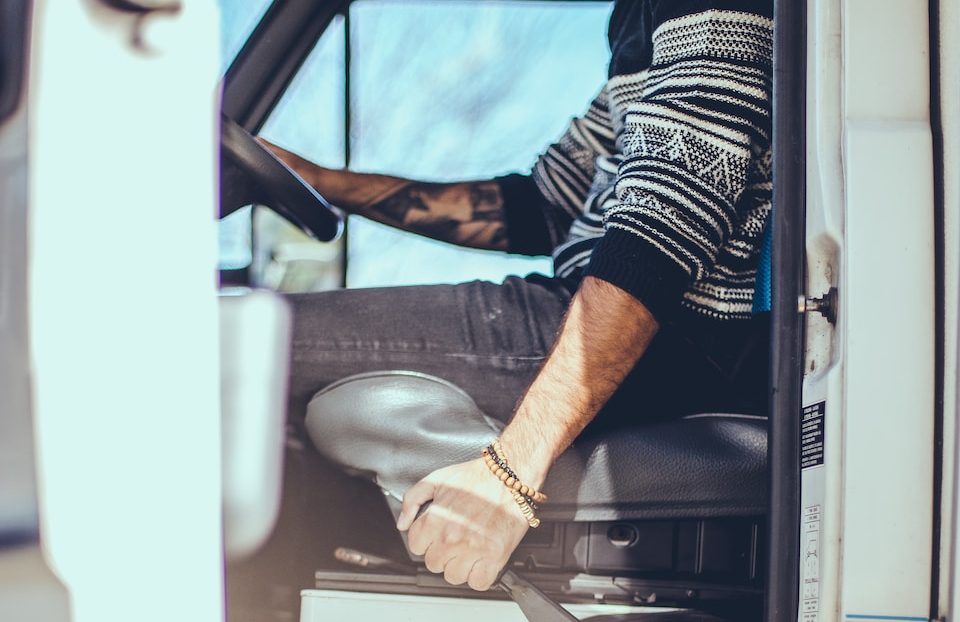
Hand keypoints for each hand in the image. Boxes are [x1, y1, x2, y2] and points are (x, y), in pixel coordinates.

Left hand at [396, 458, 528, 590]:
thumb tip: (403, 523)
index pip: (416, 546)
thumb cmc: (478, 476)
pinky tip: (481, 560)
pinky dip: (479, 575)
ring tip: (469, 549)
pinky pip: (478, 582)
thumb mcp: (438, 479)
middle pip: (434, 564)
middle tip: (455, 539)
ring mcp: (473, 549)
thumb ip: (413, 499)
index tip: (436, 534)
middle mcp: (451, 537)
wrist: (511, 475)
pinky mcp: (495, 556)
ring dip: (460, 566)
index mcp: (435, 518)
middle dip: (442, 552)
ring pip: (454, 576)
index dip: (426, 539)